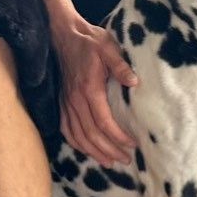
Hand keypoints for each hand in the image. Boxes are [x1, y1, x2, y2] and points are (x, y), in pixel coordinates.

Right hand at [52, 12, 138, 167]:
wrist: (64, 35)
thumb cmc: (90, 41)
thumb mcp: (108, 47)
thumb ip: (120, 65)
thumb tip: (134, 82)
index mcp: (89, 89)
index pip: (104, 122)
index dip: (118, 137)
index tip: (132, 144)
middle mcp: (75, 100)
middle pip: (91, 135)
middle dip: (109, 150)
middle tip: (125, 160)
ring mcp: (66, 103)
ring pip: (78, 136)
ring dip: (94, 152)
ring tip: (110, 162)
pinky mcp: (62, 103)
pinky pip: (66, 130)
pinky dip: (77, 144)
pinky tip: (88, 150)